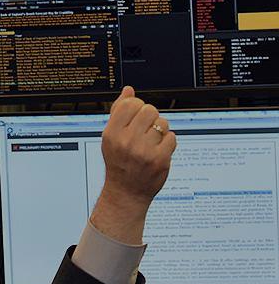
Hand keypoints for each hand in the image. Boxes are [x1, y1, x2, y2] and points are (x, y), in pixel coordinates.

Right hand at [91, 87, 176, 244]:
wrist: (125, 192)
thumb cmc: (118, 163)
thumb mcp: (111, 138)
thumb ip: (119, 112)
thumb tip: (128, 90)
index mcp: (111, 134)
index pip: (130, 104)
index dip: (136, 107)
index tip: (134, 119)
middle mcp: (126, 141)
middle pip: (150, 110)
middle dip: (150, 118)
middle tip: (145, 131)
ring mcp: (143, 151)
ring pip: (163, 123)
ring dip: (160, 131)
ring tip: (151, 143)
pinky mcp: (159, 159)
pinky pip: (172, 137)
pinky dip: (167, 143)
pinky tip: (157, 152)